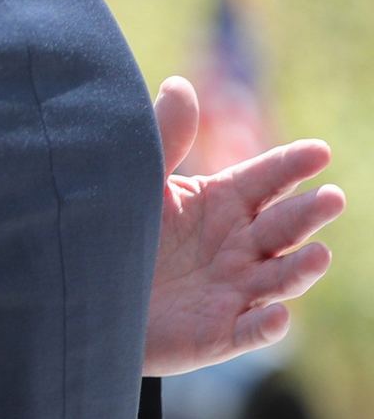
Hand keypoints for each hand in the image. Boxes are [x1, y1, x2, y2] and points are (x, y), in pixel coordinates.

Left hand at [144, 77, 345, 375]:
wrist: (88, 294)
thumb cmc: (118, 229)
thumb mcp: (139, 182)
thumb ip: (164, 140)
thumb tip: (178, 85)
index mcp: (224, 202)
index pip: (267, 179)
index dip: (292, 166)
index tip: (318, 151)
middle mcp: (240, 245)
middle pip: (284, 226)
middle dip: (309, 214)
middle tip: (330, 198)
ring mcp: (235, 290)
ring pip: (280, 278)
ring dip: (301, 269)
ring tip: (317, 255)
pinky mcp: (220, 333)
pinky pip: (250, 331)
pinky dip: (266, 326)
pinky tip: (277, 316)